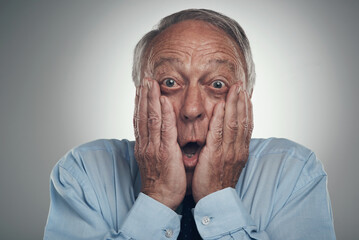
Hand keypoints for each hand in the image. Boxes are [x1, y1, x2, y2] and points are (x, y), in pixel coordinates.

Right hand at [133, 78, 185, 209]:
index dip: (140, 104)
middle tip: (145, 80)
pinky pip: (165, 130)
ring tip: (150, 83)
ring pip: (151, 119)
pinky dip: (164, 114)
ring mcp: (154, 148)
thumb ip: (154, 145)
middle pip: (143, 116)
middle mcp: (146, 144)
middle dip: (144, 96)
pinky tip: (164, 101)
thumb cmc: (160, 181)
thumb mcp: (153, 160)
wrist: (160, 199)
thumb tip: (156, 135)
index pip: (139, 120)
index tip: (141, 90)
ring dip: (151, 99)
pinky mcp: (165, 152)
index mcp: (144, 146)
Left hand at [192, 83, 252, 201]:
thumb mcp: (228, 164)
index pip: (246, 126)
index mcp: (241, 151)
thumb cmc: (218, 182)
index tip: (245, 95)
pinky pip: (218, 133)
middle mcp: (237, 150)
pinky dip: (221, 118)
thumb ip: (229, 148)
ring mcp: (228, 152)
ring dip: (234, 104)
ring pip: (233, 123)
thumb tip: (228, 136)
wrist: (215, 202)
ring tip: (234, 89)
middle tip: (240, 85)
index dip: (247, 109)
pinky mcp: (215, 156)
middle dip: (241, 101)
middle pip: (242, 121)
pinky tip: (221, 105)